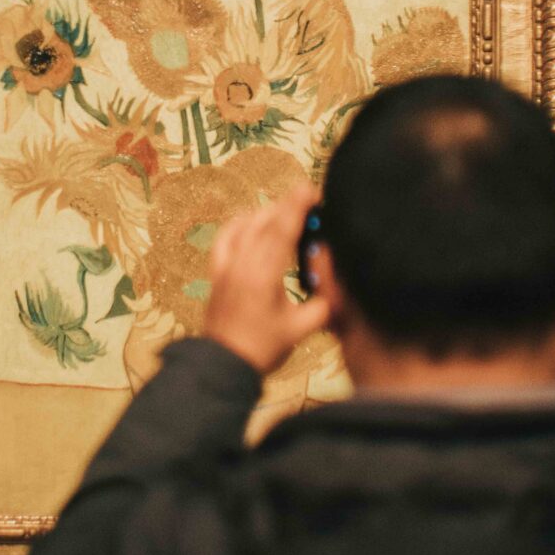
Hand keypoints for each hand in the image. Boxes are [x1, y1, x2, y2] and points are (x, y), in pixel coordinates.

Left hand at [205, 184, 329, 373]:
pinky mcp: (217, 272)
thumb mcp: (302, 328)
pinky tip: (250, 219)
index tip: (311, 189)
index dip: (297, 206)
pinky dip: (239, 223)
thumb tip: (338, 282)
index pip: (282, 230)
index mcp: (264, 275)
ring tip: (287, 209)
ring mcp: (226, 266)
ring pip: (246, 225)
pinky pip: (225, 237)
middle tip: (308, 195)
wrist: (224, 364)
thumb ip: (324, 304)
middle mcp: (242, 264)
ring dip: (267, 212)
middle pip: (265, 222)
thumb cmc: (263, 348)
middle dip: (287, 204)